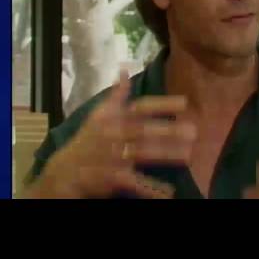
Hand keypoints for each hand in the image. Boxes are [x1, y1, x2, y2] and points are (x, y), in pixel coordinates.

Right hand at [25, 71, 196, 198]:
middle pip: (144, 131)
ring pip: (144, 155)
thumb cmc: (88, 138)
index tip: (185, 102)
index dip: (161, 104)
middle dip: (169, 131)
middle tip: (194, 131)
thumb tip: (124, 68)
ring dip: (166, 155)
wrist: (64, 170)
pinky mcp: (113, 178)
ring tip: (189, 154)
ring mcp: (115, 157)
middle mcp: (115, 135)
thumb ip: (117, 94)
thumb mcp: (99, 113)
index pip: (140, 107)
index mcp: (114, 118)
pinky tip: (169, 191)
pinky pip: (136, 183)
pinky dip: (151, 188)